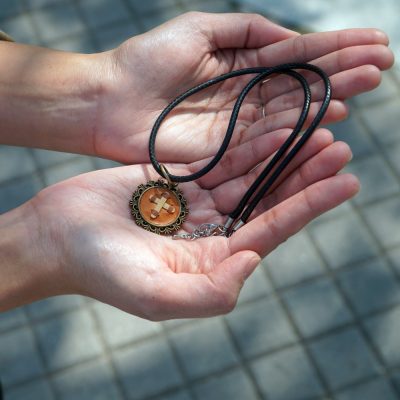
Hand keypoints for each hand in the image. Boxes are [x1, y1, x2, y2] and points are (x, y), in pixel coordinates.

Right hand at [4, 127, 356, 317]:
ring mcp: (195, 204)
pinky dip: (247, 145)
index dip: (309, 205)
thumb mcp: (155, 294)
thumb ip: (209, 291)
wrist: (57, 237)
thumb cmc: (99, 269)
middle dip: (305, 175)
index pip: (272, 229)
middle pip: (269, 199)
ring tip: (317, 129)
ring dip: (282, 154)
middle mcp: (211, 232)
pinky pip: (221, 160)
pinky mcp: (177, 180)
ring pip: (249, 176)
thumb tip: (254, 261)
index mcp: (213, 262)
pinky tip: (271, 128)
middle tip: (339, 147)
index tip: (345, 181)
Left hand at [95, 12, 393, 162]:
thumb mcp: (201, 28)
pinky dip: (298, 127)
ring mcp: (238, 126)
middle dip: (341, 72)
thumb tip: (290, 37)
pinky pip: (267, 138)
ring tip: (366, 85)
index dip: (333, 48)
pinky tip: (328, 116)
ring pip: (290, 111)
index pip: (295, 57)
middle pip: (300, 85)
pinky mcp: (225, 151)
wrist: (111, 99)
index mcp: (241, 65)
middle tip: (382, 65)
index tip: (373, 41)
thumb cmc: (148, 60)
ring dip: (329, 97)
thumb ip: (247, 31)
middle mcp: (246, 97)